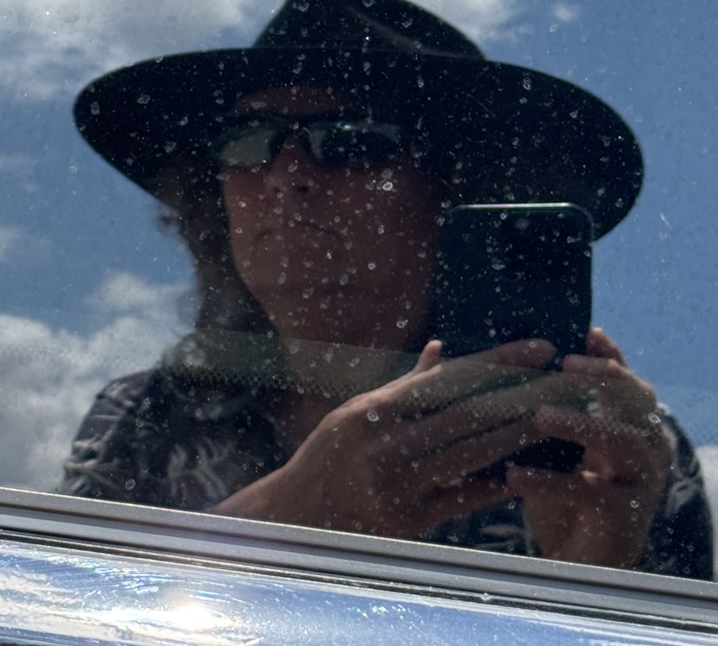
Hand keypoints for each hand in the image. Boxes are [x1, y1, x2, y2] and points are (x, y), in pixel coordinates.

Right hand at [214, 338, 556, 536]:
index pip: (452, 377)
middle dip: (525, 393)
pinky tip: (526, 469)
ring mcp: (399, 484)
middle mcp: (389, 443)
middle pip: (473, 412)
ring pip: (475, 453)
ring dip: (521, 433)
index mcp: (377, 409)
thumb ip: (406, 385)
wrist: (301, 512)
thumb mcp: (359, 410)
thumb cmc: (332, 452)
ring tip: (558, 415)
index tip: (542, 347)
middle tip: (567, 379)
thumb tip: (441, 348)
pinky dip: (496, 482)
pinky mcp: (409, 520)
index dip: (500, 360)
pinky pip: (464, 498)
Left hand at [505, 328, 672, 567]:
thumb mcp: (550, 447)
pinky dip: (551, 481)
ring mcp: (641, 482)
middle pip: (638, 401)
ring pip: (624, 441)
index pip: (627, 382)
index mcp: (626, 427)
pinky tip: (515, 476)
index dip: (610, 357)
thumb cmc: (559, 493)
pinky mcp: (626, 517)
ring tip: (540, 417)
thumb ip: (538, 409)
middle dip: (605, 377)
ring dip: (582, 424)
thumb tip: (506, 364)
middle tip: (566, 366)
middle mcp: (644, 449)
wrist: (575, 559)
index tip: (588, 334)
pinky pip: (593, 492)